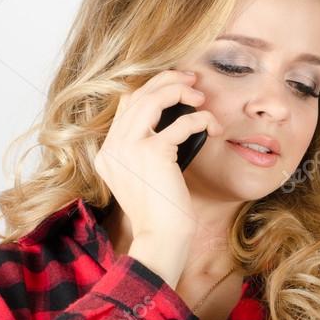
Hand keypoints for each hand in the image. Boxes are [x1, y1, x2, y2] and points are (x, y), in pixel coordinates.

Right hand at [94, 68, 223, 241]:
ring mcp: (129, 148)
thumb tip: (172, 121)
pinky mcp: (152, 152)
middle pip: (136, 95)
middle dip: (166, 81)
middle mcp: (112, 147)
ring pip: (152, 99)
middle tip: (191, 80)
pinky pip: (182, 123)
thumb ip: (145, 150)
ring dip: (180, 91)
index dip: (150, 89)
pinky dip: (201, 119)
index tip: (174, 87)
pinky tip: (212, 126)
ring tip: (200, 97)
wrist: (161, 238)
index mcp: (107, 153)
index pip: (125, 105)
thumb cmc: (161, 212)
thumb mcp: (145, 176)